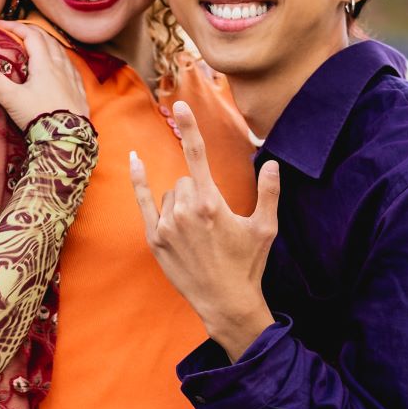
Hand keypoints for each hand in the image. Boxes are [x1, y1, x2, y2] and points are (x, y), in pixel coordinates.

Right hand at [0, 22, 91, 129]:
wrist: (66, 140)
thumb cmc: (38, 116)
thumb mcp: (10, 97)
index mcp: (45, 64)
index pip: (31, 36)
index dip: (16, 27)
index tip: (2, 25)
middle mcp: (61, 67)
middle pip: (48, 41)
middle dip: (32, 33)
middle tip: (19, 32)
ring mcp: (73, 79)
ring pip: (62, 53)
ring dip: (49, 45)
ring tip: (39, 47)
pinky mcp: (80, 92)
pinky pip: (72, 69)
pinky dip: (63, 61)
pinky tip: (62, 68)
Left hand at [130, 101, 279, 359]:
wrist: (225, 303)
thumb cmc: (249, 265)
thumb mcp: (265, 228)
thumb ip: (269, 193)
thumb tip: (273, 164)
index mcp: (212, 204)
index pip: (197, 156)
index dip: (189, 127)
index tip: (179, 104)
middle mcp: (185, 211)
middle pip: (186, 180)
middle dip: (199, 192)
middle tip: (214, 222)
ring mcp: (167, 226)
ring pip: (171, 194)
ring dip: (182, 203)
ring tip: (200, 233)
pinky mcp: (154, 239)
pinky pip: (144, 201)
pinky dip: (140, 181)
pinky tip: (134, 159)